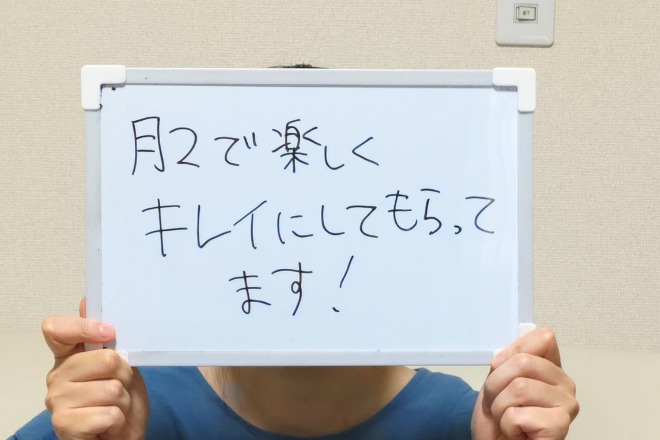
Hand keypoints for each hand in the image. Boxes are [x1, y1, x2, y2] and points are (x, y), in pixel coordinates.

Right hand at [42, 297, 148, 439]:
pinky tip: (109, 425)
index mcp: (68, 357)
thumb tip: (85, 300)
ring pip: (112, 388)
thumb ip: (106, 338)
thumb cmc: (121, 401)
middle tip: (121, 389)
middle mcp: (56, 376)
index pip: (55, 328)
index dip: (83, 326)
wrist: (122, 437)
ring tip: (115, 408)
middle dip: (126, 375)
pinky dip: (118, 420)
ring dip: (124, 401)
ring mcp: (56, 402)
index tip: (108, 333)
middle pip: (105, 359)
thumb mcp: (122, 364)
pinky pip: (108, 413)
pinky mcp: (64, 426)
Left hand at [471, 328, 578, 439]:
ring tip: (507, 418)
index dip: (511, 353)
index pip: (543, 337)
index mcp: (551, 367)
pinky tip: (517, 432)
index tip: (501, 371)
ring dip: (500, 407)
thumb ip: (508, 360)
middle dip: (497, 384)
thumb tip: (515, 353)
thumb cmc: (498, 416)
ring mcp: (567, 405)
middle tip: (499, 402)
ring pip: (519, 388)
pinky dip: (506, 424)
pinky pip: (518, 414)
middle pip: (524, 361)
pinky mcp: (560, 426)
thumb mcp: (496, 379)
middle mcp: (565, 384)